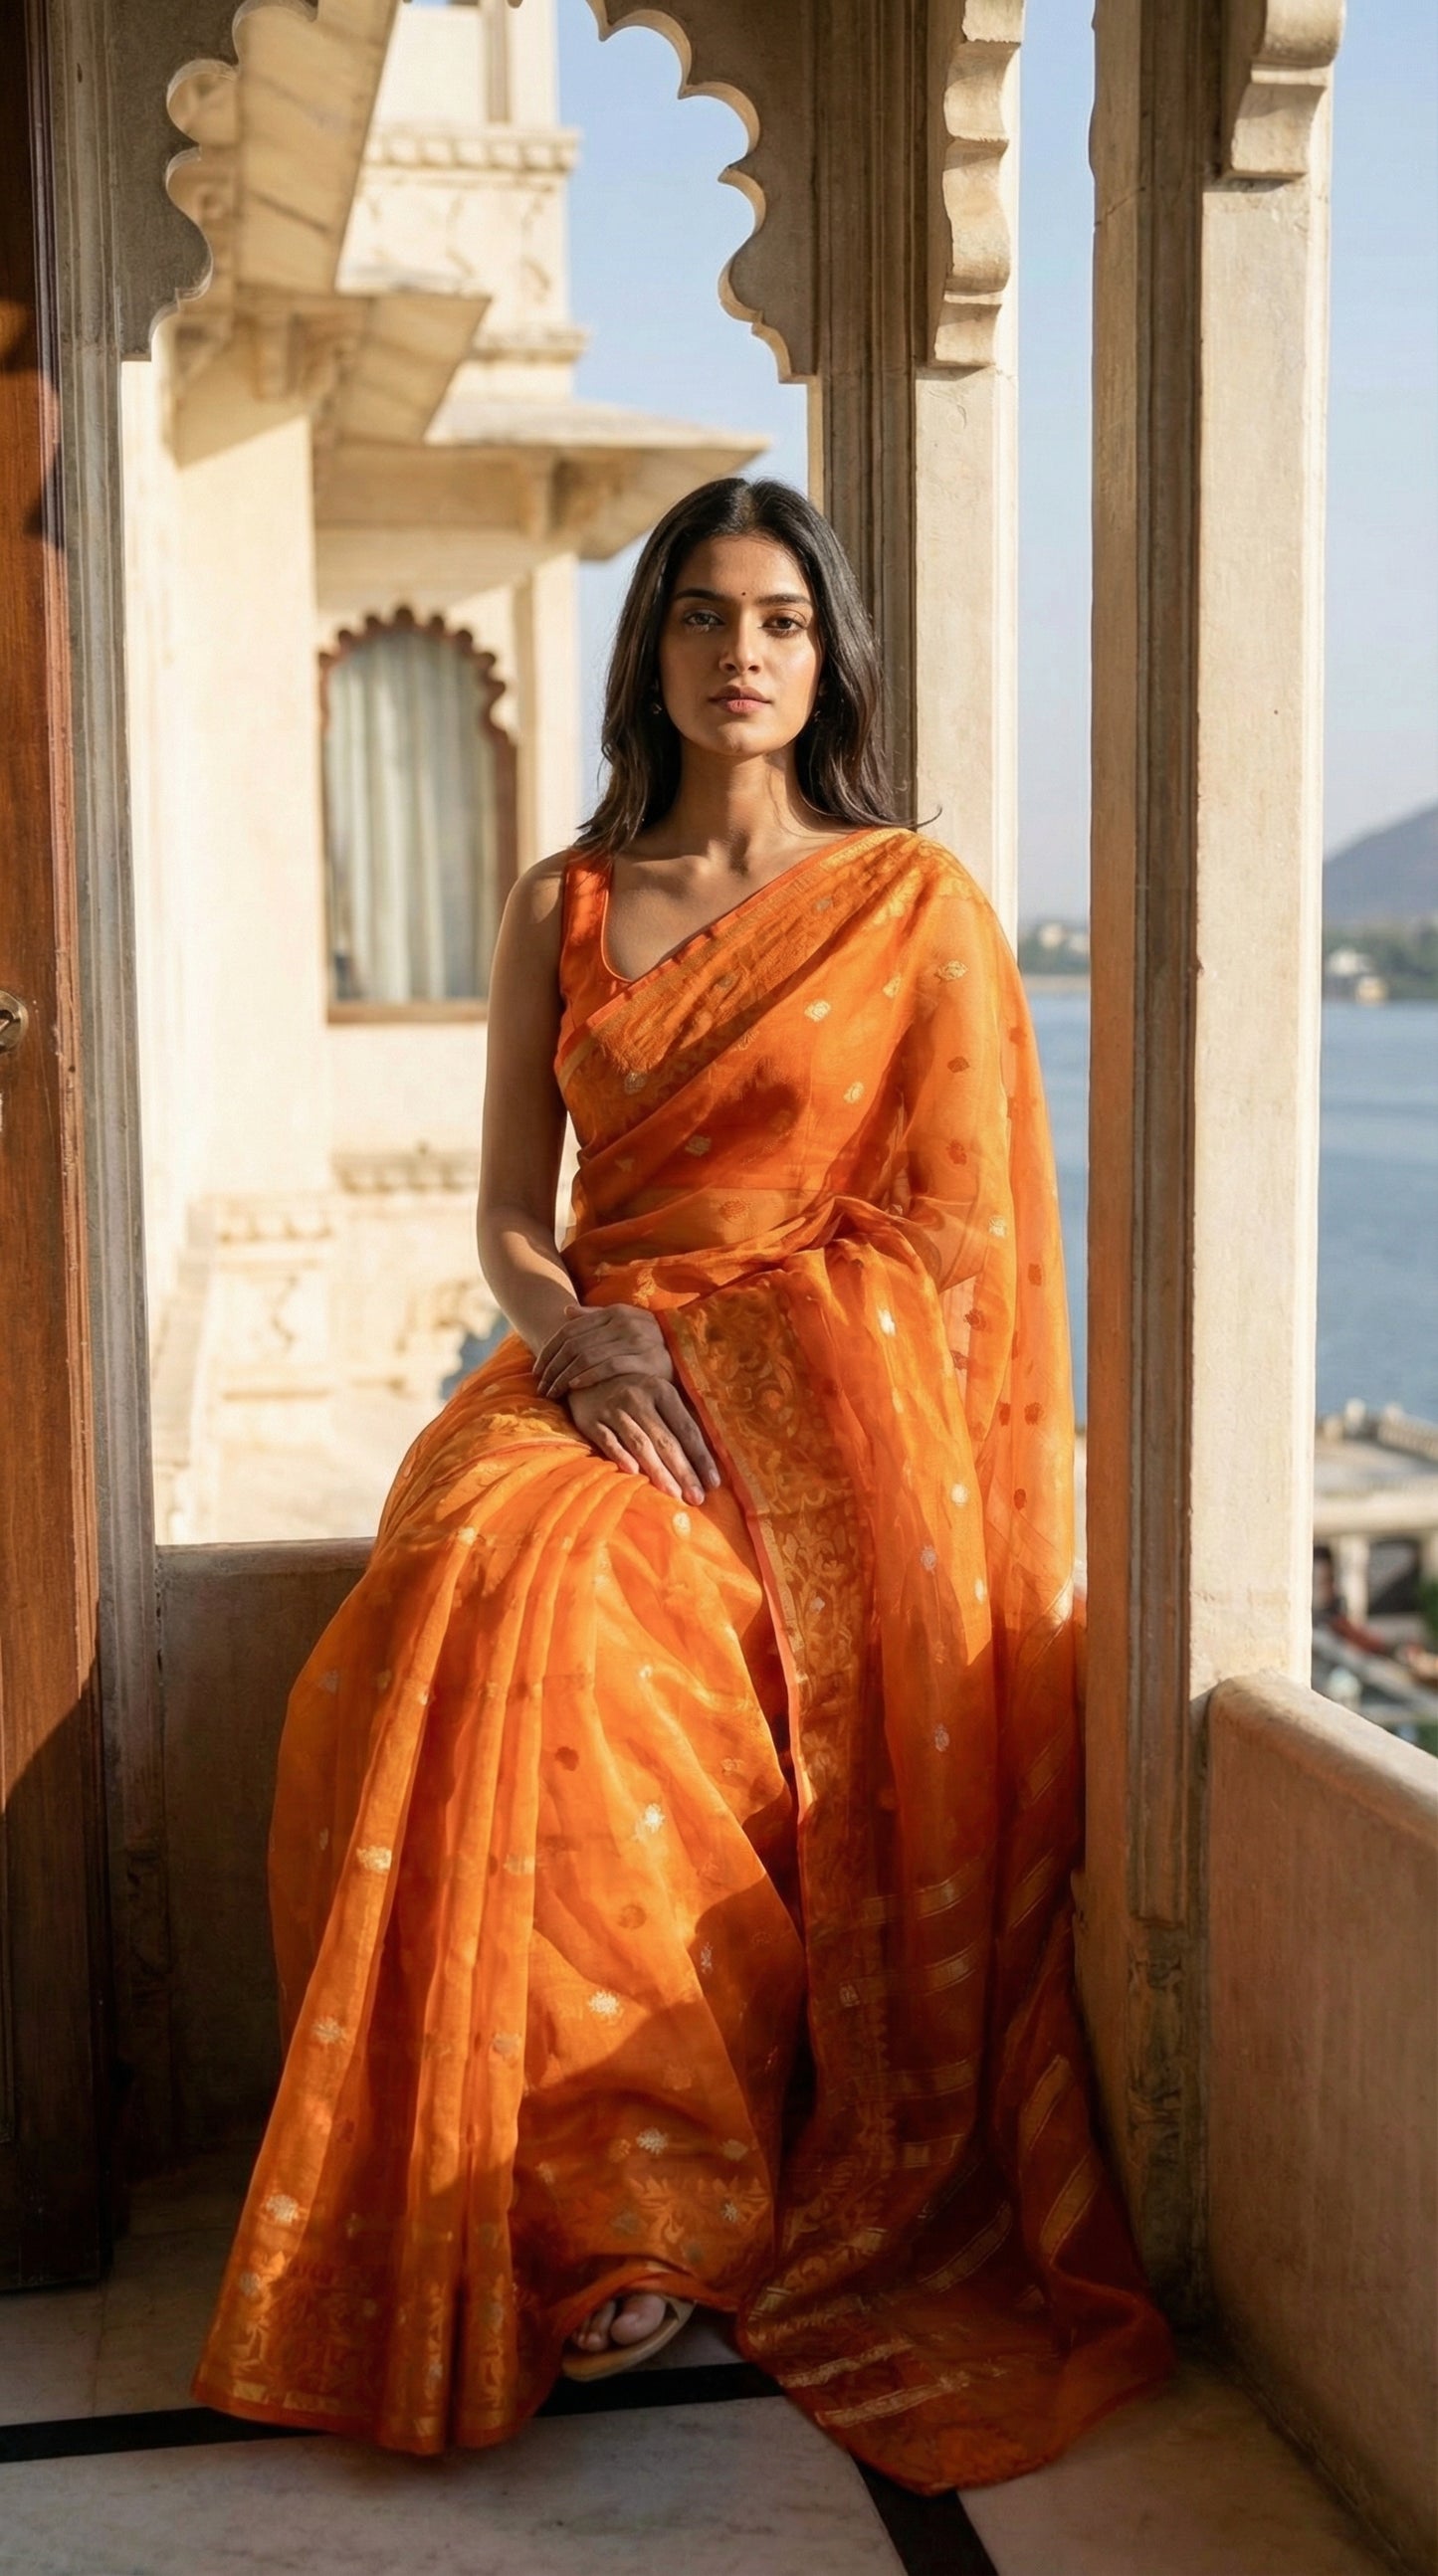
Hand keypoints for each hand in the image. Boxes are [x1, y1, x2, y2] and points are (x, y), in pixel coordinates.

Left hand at [535, 1300, 671, 1402]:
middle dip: (553, 1367)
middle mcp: (625, 1322)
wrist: (689, 1355)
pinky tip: (574, 1386)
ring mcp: (637, 1340)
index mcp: (615, 1312)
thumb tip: (565, 1311)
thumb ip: (595, 1318)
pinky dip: (588, 1376)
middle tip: (541, 1386)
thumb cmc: (649, 1344)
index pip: (571, 1330)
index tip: (537, 1370)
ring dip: (565, 1376)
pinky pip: (609, 1367)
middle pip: (575, 1344)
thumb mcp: (624, 1324)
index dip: (550, 1350)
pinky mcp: (647, 1359)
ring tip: (553, 1391)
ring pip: (588, 1356)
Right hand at [567, 1375, 720, 1506]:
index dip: (700, 1457)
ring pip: (640, 1444)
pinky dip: (620, 1456)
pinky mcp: (591, 1420)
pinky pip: (608, 1441)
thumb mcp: (658, 1393)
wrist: (586, 1371)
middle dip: (683, 1472)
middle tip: (697, 1499)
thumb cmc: (632, 1390)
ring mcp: (614, 1409)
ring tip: (674, 1495)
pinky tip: (634, 1474)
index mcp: (662, 1391)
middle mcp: (639, 1398)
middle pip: (665, 1440)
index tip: (713, 1483)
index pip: (686, 1429)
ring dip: (658, 1471)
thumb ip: (678, 1420)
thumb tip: (703, 1460)